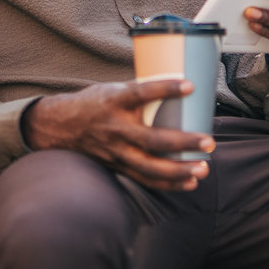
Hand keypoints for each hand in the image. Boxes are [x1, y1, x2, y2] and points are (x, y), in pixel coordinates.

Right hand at [20, 79, 214, 190]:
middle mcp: (115, 127)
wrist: (60, 126)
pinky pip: (145, 179)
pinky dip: (169, 183)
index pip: (142, 92)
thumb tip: (178, 86)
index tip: (190, 85)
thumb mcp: (113, 89)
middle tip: (208, 141)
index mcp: (114, 100)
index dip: (166, 88)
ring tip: (203, 168)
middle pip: (153, 139)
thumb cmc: (94, 103)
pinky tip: (190, 182)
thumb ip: (140, 92)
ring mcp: (116, 150)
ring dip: (179, 170)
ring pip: (150, 166)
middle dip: (184, 143)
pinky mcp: (117, 165)